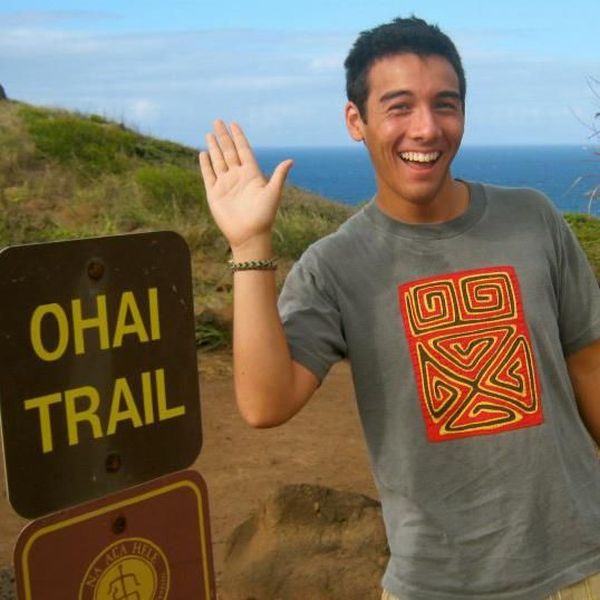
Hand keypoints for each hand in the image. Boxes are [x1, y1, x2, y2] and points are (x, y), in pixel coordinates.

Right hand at [198, 120, 292, 254]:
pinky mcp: (214, 194)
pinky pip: (209, 175)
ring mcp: (225, 184)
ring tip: (210, 133)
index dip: (239, 137)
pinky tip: (204, 153)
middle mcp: (238, 177)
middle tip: (218, 120)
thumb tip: (290, 160)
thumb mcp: (273, 193)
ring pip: (218, 160)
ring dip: (214, 147)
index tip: (234, 123)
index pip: (244, 150)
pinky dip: (206, 164)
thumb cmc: (264, 216)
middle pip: (229, 151)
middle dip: (223, 136)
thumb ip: (279, 176)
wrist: (249, 235)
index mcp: (252, 174)